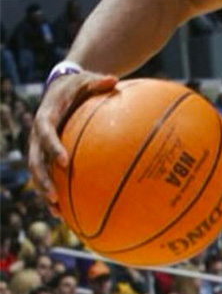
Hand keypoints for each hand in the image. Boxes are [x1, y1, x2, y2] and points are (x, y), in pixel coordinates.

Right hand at [28, 71, 117, 205]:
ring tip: (57, 212)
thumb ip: (100, 82)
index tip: (63, 162)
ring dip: (44, 191)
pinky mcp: (47, 154)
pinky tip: (65, 213)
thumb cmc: (80, 85)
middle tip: (53, 196)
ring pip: (37, 171)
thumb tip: (115, 81)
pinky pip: (47, 175)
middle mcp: (39, 132)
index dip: (52, 146)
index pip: (44, 130)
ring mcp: (40, 145)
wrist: (63, 87)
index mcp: (48, 113)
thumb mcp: (89, 79)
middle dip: (43, 178)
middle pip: (35, 158)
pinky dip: (53, 193)